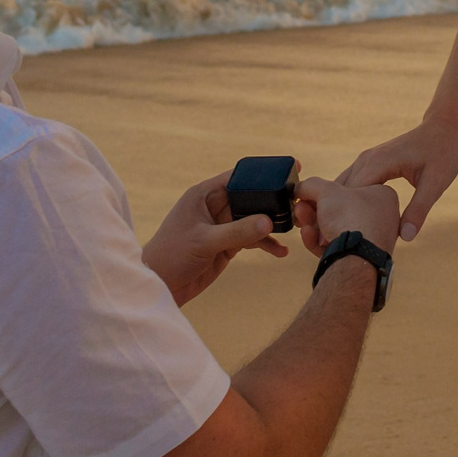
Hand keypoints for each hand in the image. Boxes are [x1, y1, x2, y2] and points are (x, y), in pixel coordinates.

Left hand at [141, 168, 290, 306]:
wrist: (160, 285)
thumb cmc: (171, 256)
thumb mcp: (205, 241)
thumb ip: (237, 232)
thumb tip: (268, 222)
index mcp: (204, 195)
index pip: (237, 177)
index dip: (261, 174)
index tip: (286, 171)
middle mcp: (214, 207)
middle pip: (249, 197)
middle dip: (271, 201)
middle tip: (296, 203)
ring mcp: (222, 226)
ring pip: (253, 219)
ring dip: (271, 224)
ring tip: (294, 228)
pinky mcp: (226, 245)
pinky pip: (251, 239)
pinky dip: (265, 244)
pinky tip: (280, 251)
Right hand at [294, 176, 400, 259]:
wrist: (358, 259)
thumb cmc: (351, 218)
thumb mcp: (327, 190)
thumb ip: (311, 185)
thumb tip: (299, 189)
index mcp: (382, 195)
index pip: (349, 188)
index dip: (325, 191)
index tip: (307, 194)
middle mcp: (381, 218)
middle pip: (339, 210)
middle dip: (314, 209)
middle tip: (300, 208)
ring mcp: (372, 240)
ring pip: (336, 229)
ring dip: (314, 224)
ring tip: (301, 222)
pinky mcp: (362, 259)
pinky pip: (338, 246)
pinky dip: (320, 241)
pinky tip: (308, 235)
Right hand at [338, 117, 457, 240]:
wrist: (443, 128)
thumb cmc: (442, 153)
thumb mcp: (435, 183)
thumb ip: (419, 209)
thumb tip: (405, 237)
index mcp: (377, 163)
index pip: (350, 196)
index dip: (344, 219)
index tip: (341, 243)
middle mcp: (365, 160)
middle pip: (339, 193)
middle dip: (336, 217)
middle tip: (331, 245)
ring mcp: (364, 160)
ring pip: (341, 189)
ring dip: (337, 209)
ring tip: (333, 237)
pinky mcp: (368, 164)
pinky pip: (350, 185)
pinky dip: (345, 202)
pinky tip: (347, 221)